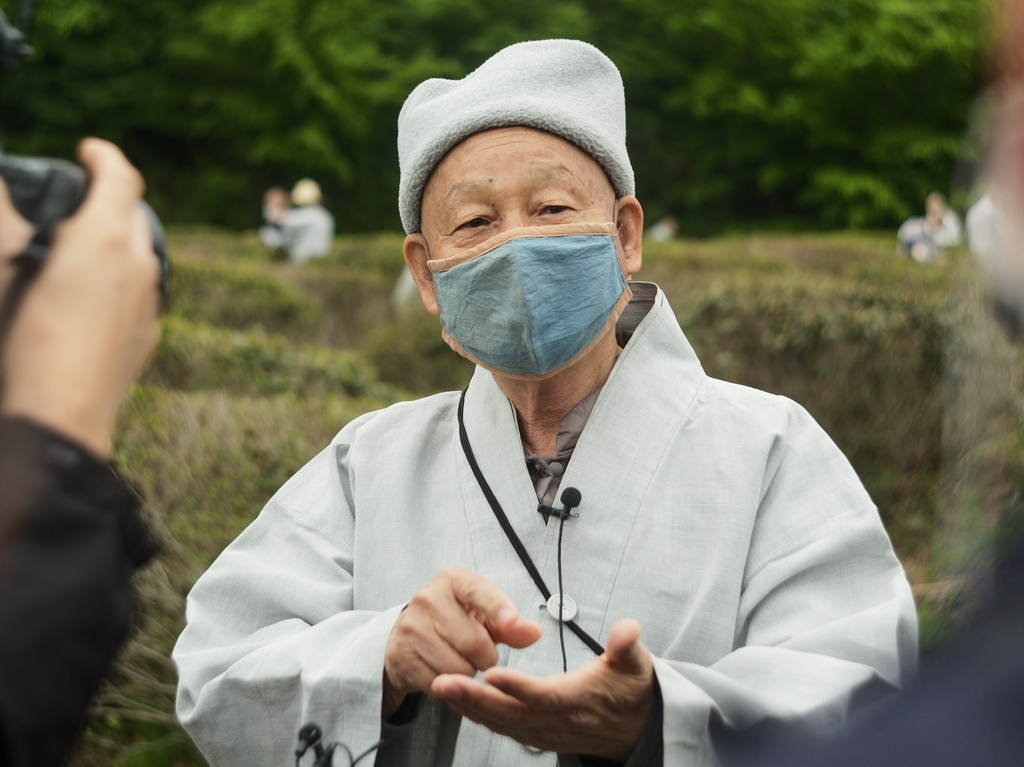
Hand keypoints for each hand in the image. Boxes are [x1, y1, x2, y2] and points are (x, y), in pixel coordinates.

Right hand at [1, 138, 160, 456]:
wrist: (57, 420)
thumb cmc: (21, 343)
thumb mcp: (2, 267)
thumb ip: (6, 220)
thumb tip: (6, 189)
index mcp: (107, 240)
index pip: (122, 178)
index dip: (105, 156)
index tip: (88, 151)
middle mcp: (140, 268)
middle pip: (136, 215)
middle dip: (111, 198)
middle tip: (79, 198)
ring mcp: (150, 306)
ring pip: (142, 256)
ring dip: (118, 241)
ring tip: (81, 246)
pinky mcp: (147, 338)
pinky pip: (141, 293)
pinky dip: (121, 279)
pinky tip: (90, 295)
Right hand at [383, 568, 541, 719]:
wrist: (409, 636)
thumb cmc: (454, 621)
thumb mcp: (483, 617)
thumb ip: (511, 627)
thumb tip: (535, 633)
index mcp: (452, 581)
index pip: (478, 591)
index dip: (497, 607)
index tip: (510, 620)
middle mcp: (428, 599)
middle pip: (475, 642)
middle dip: (486, 657)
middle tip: (480, 653)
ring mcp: (411, 627)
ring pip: (458, 667)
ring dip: (468, 672)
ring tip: (461, 660)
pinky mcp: (401, 654)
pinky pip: (440, 682)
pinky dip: (450, 684)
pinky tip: (444, 670)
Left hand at [431, 618, 654, 760]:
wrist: (632, 729)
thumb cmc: (629, 691)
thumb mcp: (636, 666)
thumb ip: (628, 647)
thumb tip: (627, 630)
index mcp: (578, 699)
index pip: (544, 695)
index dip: (518, 687)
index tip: (492, 672)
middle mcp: (555, 721)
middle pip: (510, 714)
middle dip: (474, 698)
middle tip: (443, 680)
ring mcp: (541, 731)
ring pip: (498, 722)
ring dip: (466, 706)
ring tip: (438, 685)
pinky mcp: (532, 733)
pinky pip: (498, 726)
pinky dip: (473, 713)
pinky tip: (453, 698)